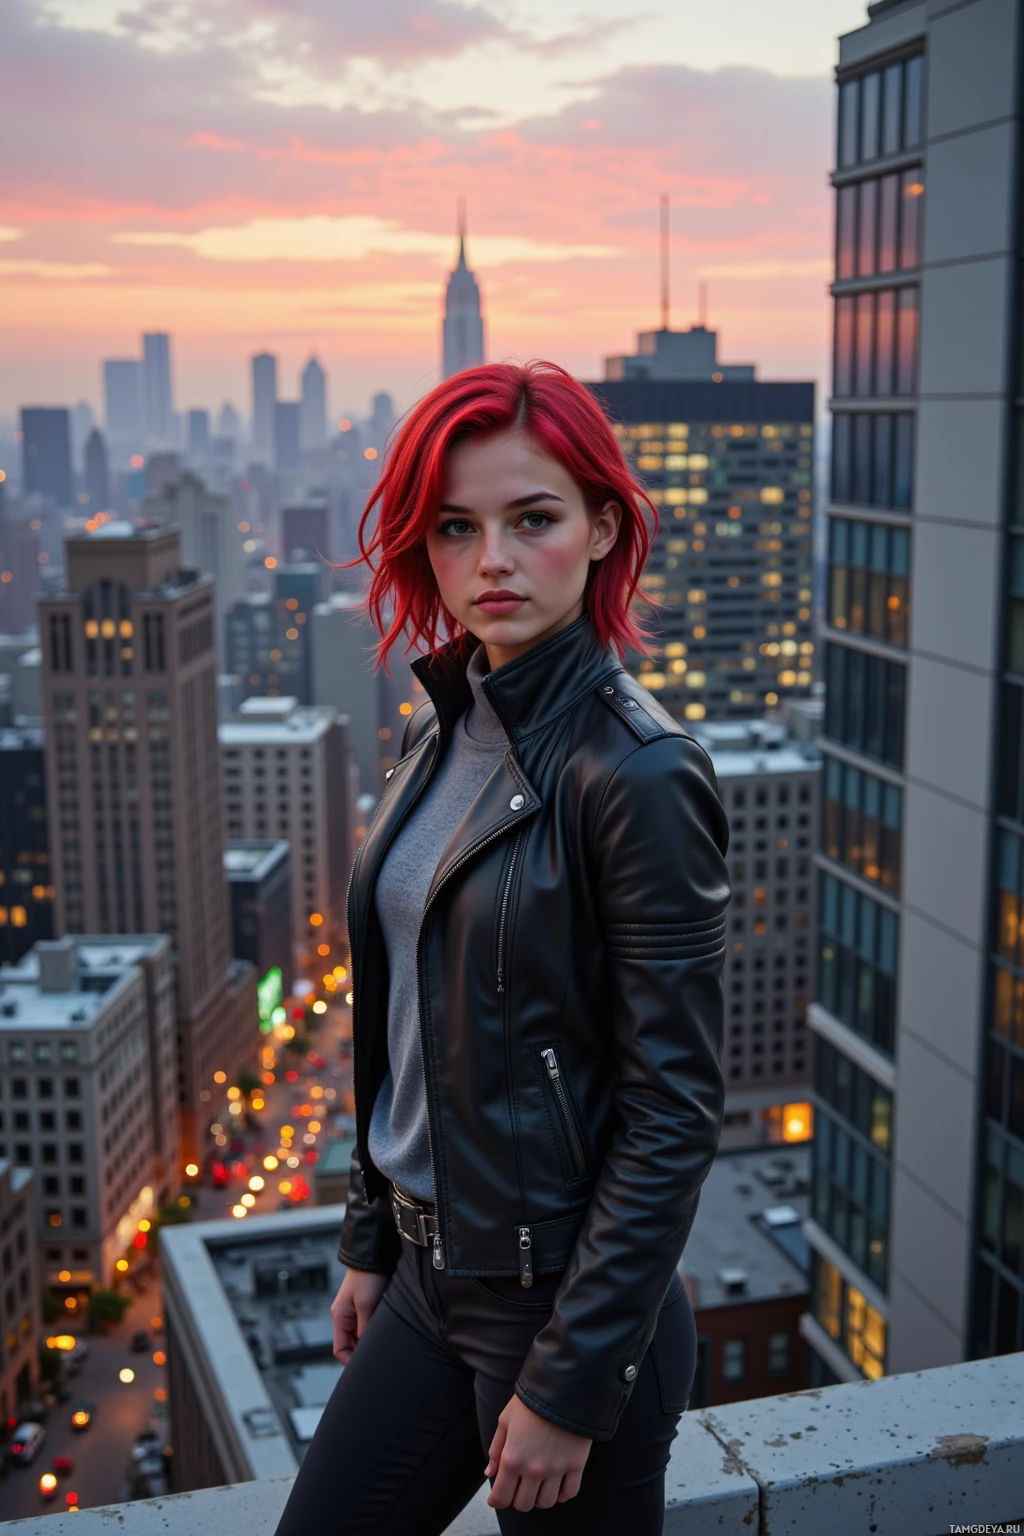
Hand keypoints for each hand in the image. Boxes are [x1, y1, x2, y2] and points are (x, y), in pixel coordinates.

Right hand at [331, 1268, 388, 1363]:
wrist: (375, 1254)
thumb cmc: (368, 1277)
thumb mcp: (366, 1305)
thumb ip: (364, 1328)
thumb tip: (366, 1349)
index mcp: (339, 1316)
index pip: (340, 1349)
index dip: (350, 1362)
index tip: (364, 1369)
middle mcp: (345, 1315)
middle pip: (350, 1344)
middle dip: (361, 1352)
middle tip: (378, 1360)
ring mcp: (354, 1310)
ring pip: (360, 1335)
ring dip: (370, 1340)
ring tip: (383, 1347)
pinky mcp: (365, 1305)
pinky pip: (367, 1325)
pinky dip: (374, 1331)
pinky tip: (385, 1333)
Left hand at [485, 1394, 591, 1511]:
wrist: (564, 1387)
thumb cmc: (531, 1402)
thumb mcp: (506, 1420)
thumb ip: (496, 1449)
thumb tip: (489, 1473)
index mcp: (512, 1458)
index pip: (501, 1498)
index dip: (496, 1500)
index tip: (497, 1497)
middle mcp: (534, 1469)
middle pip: (523, 1505)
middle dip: (518, 1498)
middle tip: (519, 1486)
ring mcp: (556, 1470)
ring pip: (545, 1503)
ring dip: (539, 1497)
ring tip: (539, 1484)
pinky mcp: (576, 1466)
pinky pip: (569, 1494)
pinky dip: (562, 1494)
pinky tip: (557, 1484)